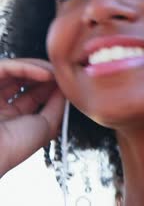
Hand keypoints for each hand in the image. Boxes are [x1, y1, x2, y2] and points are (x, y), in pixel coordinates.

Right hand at [0, 58, 64, 176]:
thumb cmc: (16, 146)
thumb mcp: (46, 126)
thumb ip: (57, 106)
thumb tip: (65, 89)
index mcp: (12, 119)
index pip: (33, 96)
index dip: (50, 87)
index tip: (67, 83)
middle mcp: (0, 106)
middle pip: (24, 81)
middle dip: (45, 75)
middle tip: (62, 74)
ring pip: (15, 71)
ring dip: (39, 69)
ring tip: (56, 73)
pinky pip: (5, 68)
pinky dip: (27, 67)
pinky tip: (46, 73)